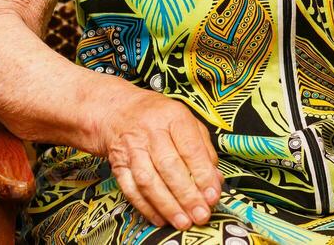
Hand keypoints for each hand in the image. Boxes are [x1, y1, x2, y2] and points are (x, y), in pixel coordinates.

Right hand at [95, 86, 221, 229]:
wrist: (119, 111)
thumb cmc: (160, 117)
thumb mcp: (187, 121)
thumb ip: (204, 150)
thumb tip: (215, 180)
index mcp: (173, 117)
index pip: (190, 148)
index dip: (203, 175)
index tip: (212, 195)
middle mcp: (151, 131)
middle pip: (169, 167)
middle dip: (187, 195)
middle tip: (201, 214)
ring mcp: (132, 148)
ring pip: (148, 181)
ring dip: (167, 205)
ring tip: (183, 221)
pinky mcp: (118, 164)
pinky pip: (131, 189)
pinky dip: (146, 207)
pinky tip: (160, 218)